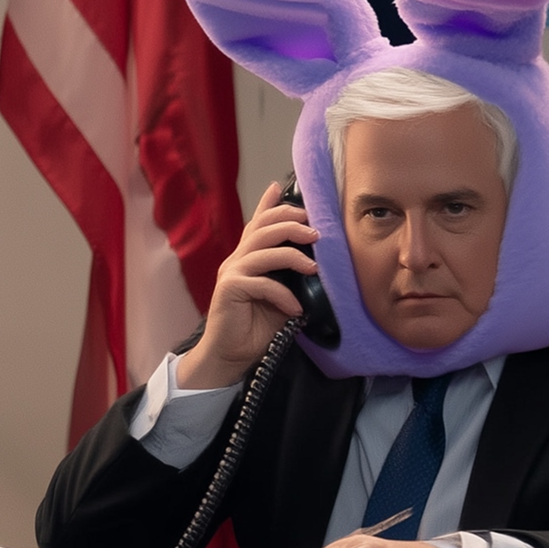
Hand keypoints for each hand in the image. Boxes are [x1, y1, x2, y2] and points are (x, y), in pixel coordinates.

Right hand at [176, 180, 321, 389]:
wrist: (230, 356)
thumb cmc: (256, 329)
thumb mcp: (281, 298)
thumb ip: (291, 277)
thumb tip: (319, 265)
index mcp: (248, 257)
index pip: (258, 223)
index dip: (270, 204)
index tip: (287, 191)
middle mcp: (237, 259)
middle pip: (263, 227)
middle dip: (291, 224)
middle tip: (317, 234)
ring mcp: (232, 272)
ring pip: (263, 249)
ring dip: (292, 255)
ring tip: (314, 268)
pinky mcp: (230, 289)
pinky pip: (262, 283)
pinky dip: (283, 295)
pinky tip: (296, 308)